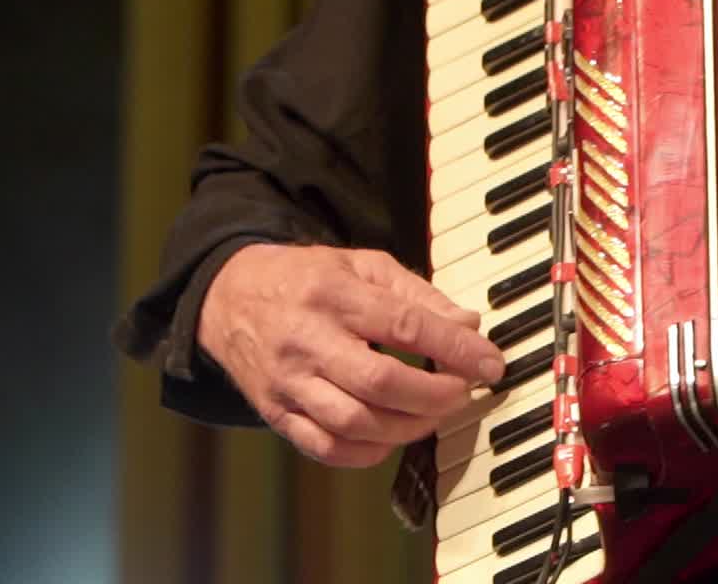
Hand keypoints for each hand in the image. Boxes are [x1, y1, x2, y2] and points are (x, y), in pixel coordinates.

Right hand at [197, 243, 504, 466]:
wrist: (228, 297)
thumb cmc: (307, 280)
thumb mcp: (363, 266)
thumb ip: (417, 294)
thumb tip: (469, 325)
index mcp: (334, 294)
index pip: (404, 325)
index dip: (455, 348)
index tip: (490, 363)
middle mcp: (308, 340)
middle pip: (380, 382)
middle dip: (435, 395)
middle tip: (462, 391)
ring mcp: (288, 382)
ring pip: (355, 422)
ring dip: (408, 426)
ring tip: (433, 413)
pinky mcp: (276, 414)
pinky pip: (327, 448)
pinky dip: (369, 451)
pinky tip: (393, 434)